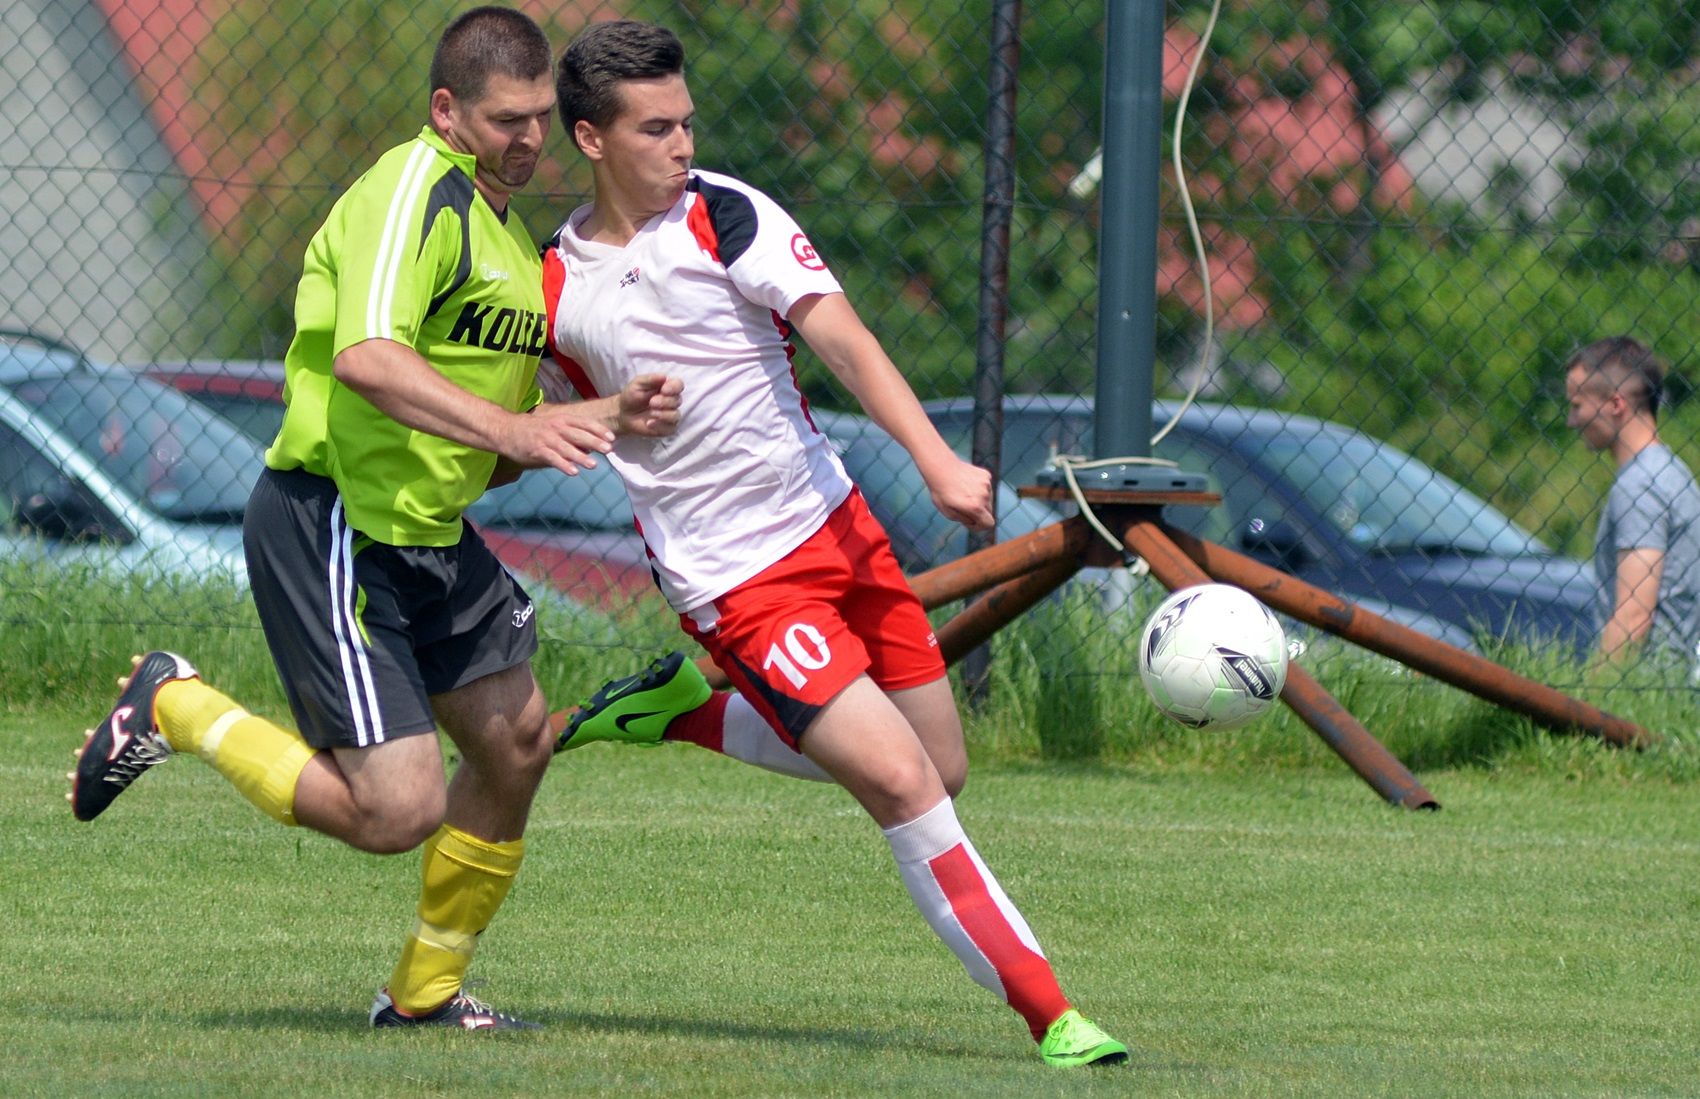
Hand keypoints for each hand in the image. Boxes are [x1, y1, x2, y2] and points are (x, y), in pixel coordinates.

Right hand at [497, 404, 615, 476]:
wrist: (507, 430)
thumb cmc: (535, 430)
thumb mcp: (555, 428)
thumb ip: (573, 438)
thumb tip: (592, 449)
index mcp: (562, 420)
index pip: (584, 423)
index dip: (598, 430)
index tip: (612, 438)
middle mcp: (555, 428)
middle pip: (578, 435)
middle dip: (594, 442)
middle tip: (609, 450)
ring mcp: (546, 439)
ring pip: (566, 448)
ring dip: (581, 457)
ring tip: (594, 465)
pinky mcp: (536, 450)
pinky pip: (552, 459)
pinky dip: (563, 465)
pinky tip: (573, 472)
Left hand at [616, 373, 683, 436]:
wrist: (623, 414)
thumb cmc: (631, 396)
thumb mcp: (637, 384)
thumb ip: (650, 379)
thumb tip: (664, 376)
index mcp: (667, 387)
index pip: (679, 385)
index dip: (674, 388)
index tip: (664, 390)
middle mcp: (671, 401)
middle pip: (678, 401)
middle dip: (665, 402)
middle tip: (651, 402)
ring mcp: (670, 415)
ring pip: (676, 415)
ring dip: (664, 415)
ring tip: (651, 414)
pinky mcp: (667, 428)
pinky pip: (671, 429)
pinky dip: (660, 426)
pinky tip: (649, 424)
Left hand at [924, 455, 994, 530]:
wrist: (940, 467)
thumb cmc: (941, 492)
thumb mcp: (948, 513)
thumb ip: (965, 520)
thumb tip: (976, 522)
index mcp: (975, 507)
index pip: (989, 524)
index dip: (980, 526)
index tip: (971, 522)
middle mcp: (984, 496)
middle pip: (989, 512)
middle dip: (979, 513)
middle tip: (963, 507)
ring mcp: (986, 484)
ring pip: (988, 499)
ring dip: (979, 500)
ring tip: (963, 493)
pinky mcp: (986, 475)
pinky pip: (986, 488)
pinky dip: (979, 488)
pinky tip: (966, 484)